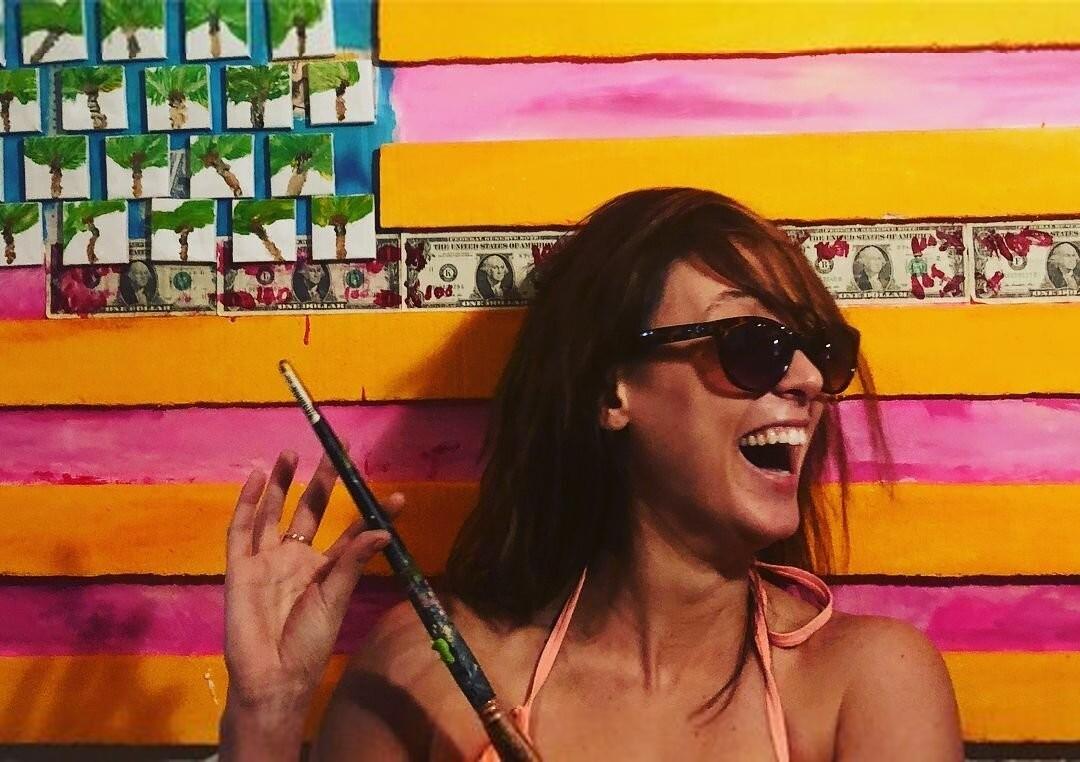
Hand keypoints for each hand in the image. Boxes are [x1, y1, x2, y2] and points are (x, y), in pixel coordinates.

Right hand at [222, 449, 400, 714]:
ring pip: (273, 512)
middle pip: (308, 510)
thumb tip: (382, 530)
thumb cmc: (309, 642)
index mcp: (324, 568)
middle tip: (335, 450)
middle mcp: (295, 558)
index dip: (368, 512)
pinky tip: (258, 477)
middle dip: (320, 481)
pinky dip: (248, 503)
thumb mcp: (336, 599)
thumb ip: (352, 561)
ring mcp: (266, 560)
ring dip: (282, 483)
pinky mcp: (240, 567)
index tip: (396, 495)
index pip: (349, 531)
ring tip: (291, 452)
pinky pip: (241, 529)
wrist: (272, 676)